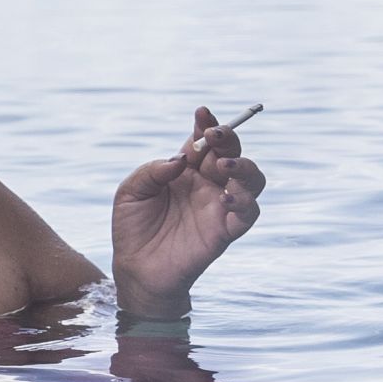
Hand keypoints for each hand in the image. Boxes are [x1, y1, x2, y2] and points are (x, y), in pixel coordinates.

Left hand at [109, 108, 263, 315]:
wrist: (135, 268)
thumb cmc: (133, 227)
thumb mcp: (130, 192)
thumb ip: (152, 171)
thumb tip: (181, 159)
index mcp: (187, 170)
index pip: (205, 140)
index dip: (207, 123)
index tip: (202, 112)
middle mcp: (208, 184)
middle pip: (232, 153)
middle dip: (228, 138)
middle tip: (214, 134)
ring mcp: (219, 207)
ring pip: (252, 180)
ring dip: (244, 166)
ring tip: (223, 165)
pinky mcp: (225, 232)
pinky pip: (249, 213)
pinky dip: (244, 202)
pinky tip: (224, 198)